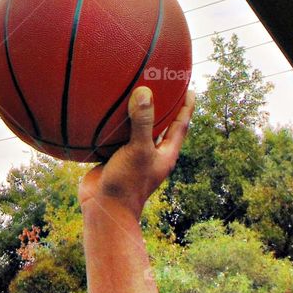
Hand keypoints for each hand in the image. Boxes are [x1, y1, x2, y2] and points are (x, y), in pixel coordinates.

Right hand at [79, 86, 194, 220]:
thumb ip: (143, 122)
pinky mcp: (114, 156)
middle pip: (160, 123)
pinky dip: (113, 121)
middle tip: (160, 82)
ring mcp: (132, 155)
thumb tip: (145, 92)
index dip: (186, 106)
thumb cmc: (128, 184)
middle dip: (162, 105)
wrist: (103, 211)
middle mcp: (151, 152)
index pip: (181, 124)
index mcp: (165, 153)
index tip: (188, 87)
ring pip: (137, 128)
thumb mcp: (139, 150)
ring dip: (135, 112)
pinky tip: (106, 108)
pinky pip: (115, 134)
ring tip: (133, 89)